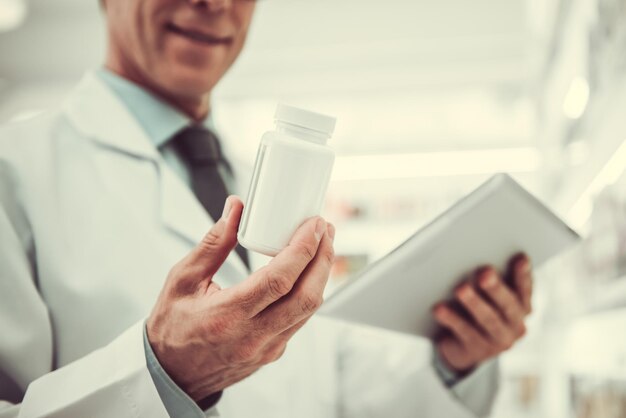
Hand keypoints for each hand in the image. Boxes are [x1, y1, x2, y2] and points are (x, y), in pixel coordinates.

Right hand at [146, 196, 334, 401]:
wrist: (172, 374)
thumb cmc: (172, 326)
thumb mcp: (182, 279)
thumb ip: (213, 244)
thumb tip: (236, 209)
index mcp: (227, 316)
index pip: (279, 280)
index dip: (303, 248)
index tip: (313, 225)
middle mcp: (252, 337)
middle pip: (306, 296)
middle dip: (322, 258)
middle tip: (324, 229)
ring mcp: (267, 348)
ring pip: (308, 309)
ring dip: (320, 274)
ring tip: (321, 244)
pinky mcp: (274, 352)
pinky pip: (300, 319)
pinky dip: (308, 291)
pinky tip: (306, 271)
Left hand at [433, 254, 532, 372]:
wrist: (460, 346)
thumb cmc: (475, 309)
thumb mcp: (485, 294)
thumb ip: (487, 279)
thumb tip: (476, 258)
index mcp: (521, 306)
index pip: (525, 289)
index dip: (523, 275)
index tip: (521, 258)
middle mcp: (514, 325)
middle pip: (507, 305)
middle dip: (496, 288)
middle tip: (485, 272)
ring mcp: (496, 341)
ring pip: (487, 320)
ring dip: (474, 303)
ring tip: (461, 288)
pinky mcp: (475, 351)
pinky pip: (463, 332)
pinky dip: (451, 318)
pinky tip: (439, 308)